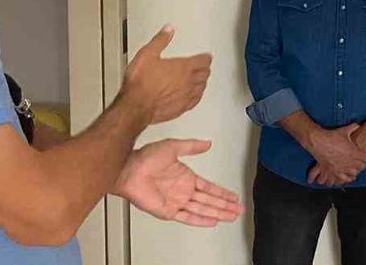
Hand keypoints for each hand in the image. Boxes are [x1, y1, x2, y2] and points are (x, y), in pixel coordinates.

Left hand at [113, 139, 243, 226]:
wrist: (128, 170)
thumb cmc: (144, 157)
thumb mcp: (173, 146)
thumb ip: (191, 146)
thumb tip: (207, 143)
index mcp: (186, 177)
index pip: (209, 187)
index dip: (222, 192)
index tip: (233, 196)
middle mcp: (182, 190)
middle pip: (209, 200)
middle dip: (225, 205)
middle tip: (237, 209)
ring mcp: (176, 201)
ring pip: (202, 209)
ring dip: (217, 213)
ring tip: (230, 216)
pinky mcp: (168, 211)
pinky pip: (187, 217)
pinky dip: (200, 220)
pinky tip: (211, 221)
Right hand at [120, 25, 211, 124]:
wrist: (135, 105)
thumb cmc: (140, 82)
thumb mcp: (147, 54)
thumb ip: (160, 40)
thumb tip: (168, 29)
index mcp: (182, 67)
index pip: (202, 60)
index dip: (206, 57)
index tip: (206, 56)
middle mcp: (187, 82)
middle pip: (204, 74)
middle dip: (205, 69)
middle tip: (205, 66)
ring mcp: (185, 96)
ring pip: (201, 87)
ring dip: (203, 82)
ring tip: (202, 79)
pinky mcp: (181, 108)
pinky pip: (195, 101)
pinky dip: (197, 96)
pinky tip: (195, 96)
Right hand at [306, 124, 365, 183]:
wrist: (318, 142)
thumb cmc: (331, 136)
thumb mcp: (344, 130)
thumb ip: (353, 127)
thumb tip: (358, 125)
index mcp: (353, 152)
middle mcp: (349, 161)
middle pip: (362, 166)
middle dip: (363, 163)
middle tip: (361, 160)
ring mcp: (342, 167)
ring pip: (354, 173)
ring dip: (356, 170)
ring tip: (355, 167)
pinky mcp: (334, 171)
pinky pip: (344, 178)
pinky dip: (348, 178)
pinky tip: (349, 176)